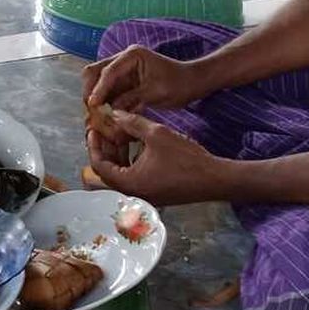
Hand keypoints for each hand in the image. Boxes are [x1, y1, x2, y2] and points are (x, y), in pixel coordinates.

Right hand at [82, 44, 208, 112]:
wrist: (192, 83)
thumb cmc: (178, 84)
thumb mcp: (155, 93)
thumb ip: (131, 99)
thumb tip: (110, 111)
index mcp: (132, 55)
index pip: (108, 72)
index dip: (99, 89)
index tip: (93, 105)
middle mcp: (123, 59)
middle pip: (95, 71)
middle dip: (90, 90)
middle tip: (91, 110)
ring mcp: (122, 69)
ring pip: (98, 81)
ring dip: (96, 97)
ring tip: (96, 115)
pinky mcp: (124, 80)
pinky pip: (108, 90)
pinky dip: (105, 101)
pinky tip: (105, 114)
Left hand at [88, 110, 228, 205]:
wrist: (215, 179)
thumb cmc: (186, 159)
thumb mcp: (156, 134)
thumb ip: (132, 123)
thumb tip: (115, 114)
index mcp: (129, 183)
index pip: (99, 165)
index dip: (94, 145)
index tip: (93, 129)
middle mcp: (133, 193)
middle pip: (108, 170)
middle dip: (106, 148)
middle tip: (105, 129)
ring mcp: (144, 195)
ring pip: (121, 173)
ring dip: (119, 153)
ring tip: (120, 133)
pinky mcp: (154, 193)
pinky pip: (134, 177)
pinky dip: (131, 161)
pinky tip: (137, 144)